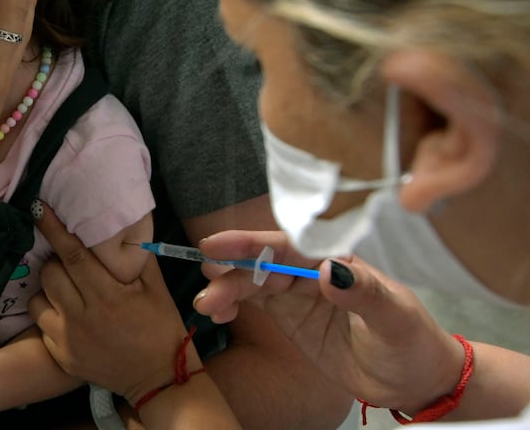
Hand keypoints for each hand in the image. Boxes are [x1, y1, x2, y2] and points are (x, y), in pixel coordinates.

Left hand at [28, 202, 194, 404]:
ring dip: (49, 289)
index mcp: (107, 296)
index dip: (52, 229)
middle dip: (56, 261)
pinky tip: (68, 315)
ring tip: (67, 291)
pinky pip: (41, 325)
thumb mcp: (156, 288)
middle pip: (49, 273)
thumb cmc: (161, 327)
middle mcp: (82, 317)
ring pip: (37, 298)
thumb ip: (136, 257)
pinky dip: (50, 314)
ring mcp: (68, 340)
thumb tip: (120, 227)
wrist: (159, 378)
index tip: (37, 208)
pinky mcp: (60, 357)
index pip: (72, 255)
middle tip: (70, 264)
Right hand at [195, 230, 464, 412]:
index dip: (251, 243)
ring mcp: (298, 294)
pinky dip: (231, 305)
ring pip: (252, 282)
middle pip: (262, 263)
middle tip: (208, 289)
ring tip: (207, 307)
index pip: (288, 245)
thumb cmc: (412, 343)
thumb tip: (326, 269)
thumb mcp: (394, 318)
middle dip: (231, 272)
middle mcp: (312, 271)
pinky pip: (253, 303)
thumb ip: (363, 292)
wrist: (415, 380)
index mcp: (337, 260)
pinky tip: (218, 315)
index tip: (218, 246)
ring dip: (226, 290)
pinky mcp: (290, 316)